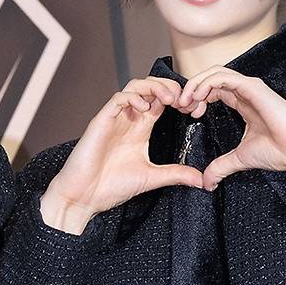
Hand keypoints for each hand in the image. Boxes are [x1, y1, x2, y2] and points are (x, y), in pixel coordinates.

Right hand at [40, 76, 209, 231]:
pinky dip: (133, 98)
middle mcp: (129, 119)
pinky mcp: (101, 121)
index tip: (194, 109)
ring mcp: (115, 118)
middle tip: (184, 99)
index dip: (179, 99)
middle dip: (169, 87)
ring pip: (135, 86)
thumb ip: (175, 174)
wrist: (84, 197)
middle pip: (150, 87)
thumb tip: (201, 180)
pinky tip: (145, 109)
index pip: (161, 101)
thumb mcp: (152, 178)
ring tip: (169, 99)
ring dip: (154, 87)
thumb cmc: (111, 187)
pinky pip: (118, 98)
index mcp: (140, 128)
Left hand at [177, 66, 285, 190]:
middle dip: (193, 89)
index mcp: (244, 104)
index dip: (198, 98)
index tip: (188, 114)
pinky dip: (206, 83)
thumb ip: (222, 166)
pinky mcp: (253, 87)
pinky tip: (197, 97)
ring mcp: (250, 87)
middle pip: (211, 79)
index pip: (215, 90)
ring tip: (185, 101)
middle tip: (180, 106)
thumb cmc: (280, 151)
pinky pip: (223, 76)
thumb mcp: (240, 159)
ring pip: (215, 73)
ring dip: (196, 84)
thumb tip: (207, 182)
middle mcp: (246, 92)